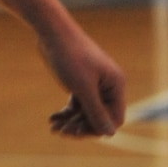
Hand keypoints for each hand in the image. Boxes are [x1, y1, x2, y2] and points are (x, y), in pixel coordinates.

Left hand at [40, 20, 126, 136]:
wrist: (52, 33)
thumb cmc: (70, 57)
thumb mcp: (83, 88)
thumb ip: (96, 111)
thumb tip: (110, 134)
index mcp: (116, 85)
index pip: (114, 118)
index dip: (97, 129)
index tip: (76, 132)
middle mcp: (108, 86)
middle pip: (99, 118)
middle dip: (80, 127)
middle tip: (61, 131)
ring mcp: (93, 85)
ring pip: (85, 113)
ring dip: (70, 123)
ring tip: (54, 127)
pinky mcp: (79, 84)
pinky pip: (75, 106)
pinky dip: (65, 114)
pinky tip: (52, 120)